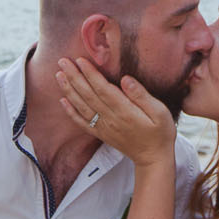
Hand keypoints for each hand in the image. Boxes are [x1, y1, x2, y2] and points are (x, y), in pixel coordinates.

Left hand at [56, 56, 176, 168]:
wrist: (153, 158)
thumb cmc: (160, 133)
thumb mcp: (160, 112)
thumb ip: (141, 95)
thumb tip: (126, 79)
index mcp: (125, 111)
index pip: (103, 89)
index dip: (90, 74)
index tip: (80, 60)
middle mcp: (110, 119)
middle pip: (88, 95)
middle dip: (74, 77)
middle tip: (63, 61)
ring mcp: (104, 127)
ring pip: (82, 106)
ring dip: (69, 90)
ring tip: (59, 75)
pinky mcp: (101, 134)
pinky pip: (82, 122)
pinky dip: (71, 112)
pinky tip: (63, 101)